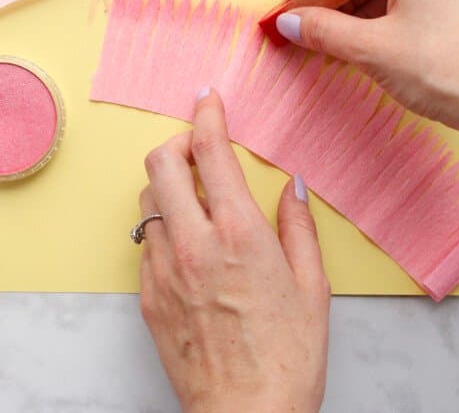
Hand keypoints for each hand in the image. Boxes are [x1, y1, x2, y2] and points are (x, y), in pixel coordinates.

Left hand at [138, 89, 329, 412]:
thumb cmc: (287, 359)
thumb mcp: (312, 287)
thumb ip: (298, 227)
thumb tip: (291, 187)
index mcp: (239, 234)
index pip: (210, 151)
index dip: (207, 114)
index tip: (208, 99)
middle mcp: (193, 244)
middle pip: (160, 163)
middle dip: (177, 142)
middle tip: (198, 147)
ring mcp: (163, 270)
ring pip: (147, 201)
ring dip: (167, 187)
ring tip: (196, 199)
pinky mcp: (148, 297)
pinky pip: (146, 243)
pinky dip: (163, 229)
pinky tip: (189, 245)